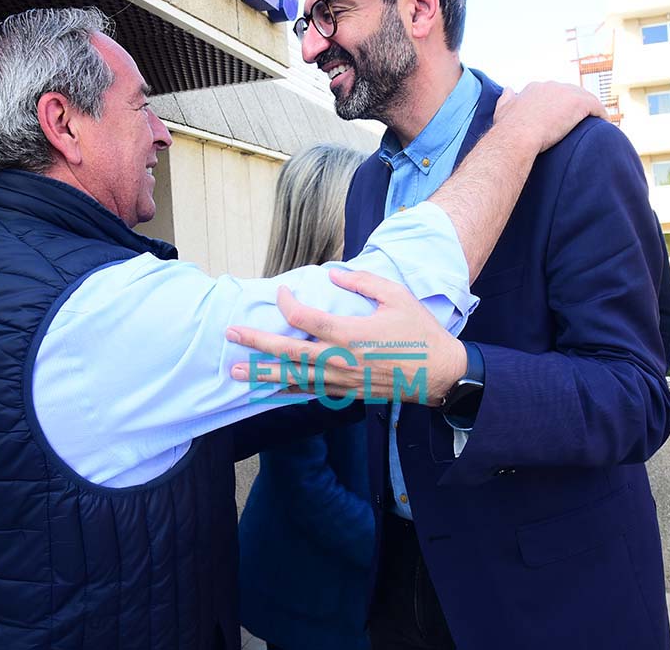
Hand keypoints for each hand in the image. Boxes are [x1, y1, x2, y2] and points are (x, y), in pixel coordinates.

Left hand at [227, 270, 466, 404]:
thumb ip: (364, 282)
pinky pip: (310, 392)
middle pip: (289, 352)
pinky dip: (286, 390)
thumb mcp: (397, 296)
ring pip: (294, 377)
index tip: (280, 293)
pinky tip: (268, 389)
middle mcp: (341, 361)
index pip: (307, 319)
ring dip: (263, 373)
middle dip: (257, 344)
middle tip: (231, 336)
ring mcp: (342, 381)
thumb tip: (334, 275)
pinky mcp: (346, 394)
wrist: (439, 373)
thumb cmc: (419, 332)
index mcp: (351, 334)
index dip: (288, 305)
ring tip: (235, 371)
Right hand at [494, 81, 605, 152]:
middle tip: (582, 124)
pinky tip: (605, 126)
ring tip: (597, 126)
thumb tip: (508, 89)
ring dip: (592, 111)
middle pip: (571, 94)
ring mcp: (566, 93)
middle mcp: (551, 86)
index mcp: (535, 89)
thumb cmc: (508, 130)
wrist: (516, 137)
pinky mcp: (579, 103)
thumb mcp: (502, 110)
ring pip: (586, 99)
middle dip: (577, 107)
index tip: (563, 119)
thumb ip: (505, 99)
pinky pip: (597, 107)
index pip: (554, 93)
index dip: (560, 106)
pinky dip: (602, 116)